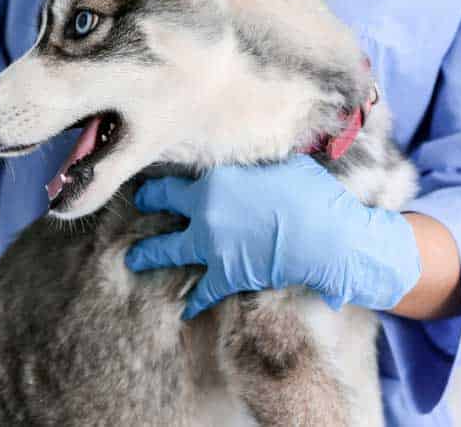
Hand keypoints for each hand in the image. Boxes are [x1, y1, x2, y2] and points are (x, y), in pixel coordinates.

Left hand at [125, 154, 420, 318]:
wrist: (327, 238)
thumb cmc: (313, 195)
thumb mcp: (284, 164)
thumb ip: (260, 160)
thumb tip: (260, 149)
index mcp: (217, 177)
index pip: (182, 171)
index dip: (167, 171)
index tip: (156, 174)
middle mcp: (205, 208)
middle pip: (164, 201)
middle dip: (148, 202)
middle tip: (138, 204)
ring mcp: (211, 243)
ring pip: (168, 249)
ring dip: (148, 254)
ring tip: (132, 259)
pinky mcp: (225, 274)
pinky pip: (203, 291)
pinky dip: (194, 302)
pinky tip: (185, 310)